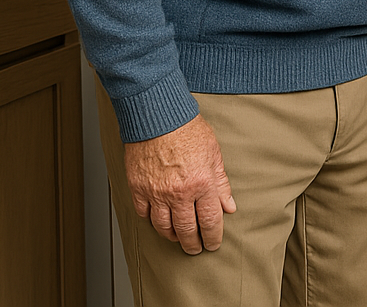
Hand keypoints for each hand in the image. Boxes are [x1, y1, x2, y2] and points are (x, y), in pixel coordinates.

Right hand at [122, 114, 236, 253]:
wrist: (158, 117)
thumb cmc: (187, 130)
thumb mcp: (214, 154)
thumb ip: (221, 183)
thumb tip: (228, 206)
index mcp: (201, 184)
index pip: (209, 221)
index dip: (212, 236)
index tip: (213, 243)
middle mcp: (178, 193)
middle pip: (186, 230)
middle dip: (193, 244)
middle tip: (196, 249)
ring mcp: (156, 193)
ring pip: (163, 227)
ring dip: (173, 236)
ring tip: (179, 238)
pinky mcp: (138, 188)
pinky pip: (144, 214)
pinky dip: (152, 221)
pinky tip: (159, 222)